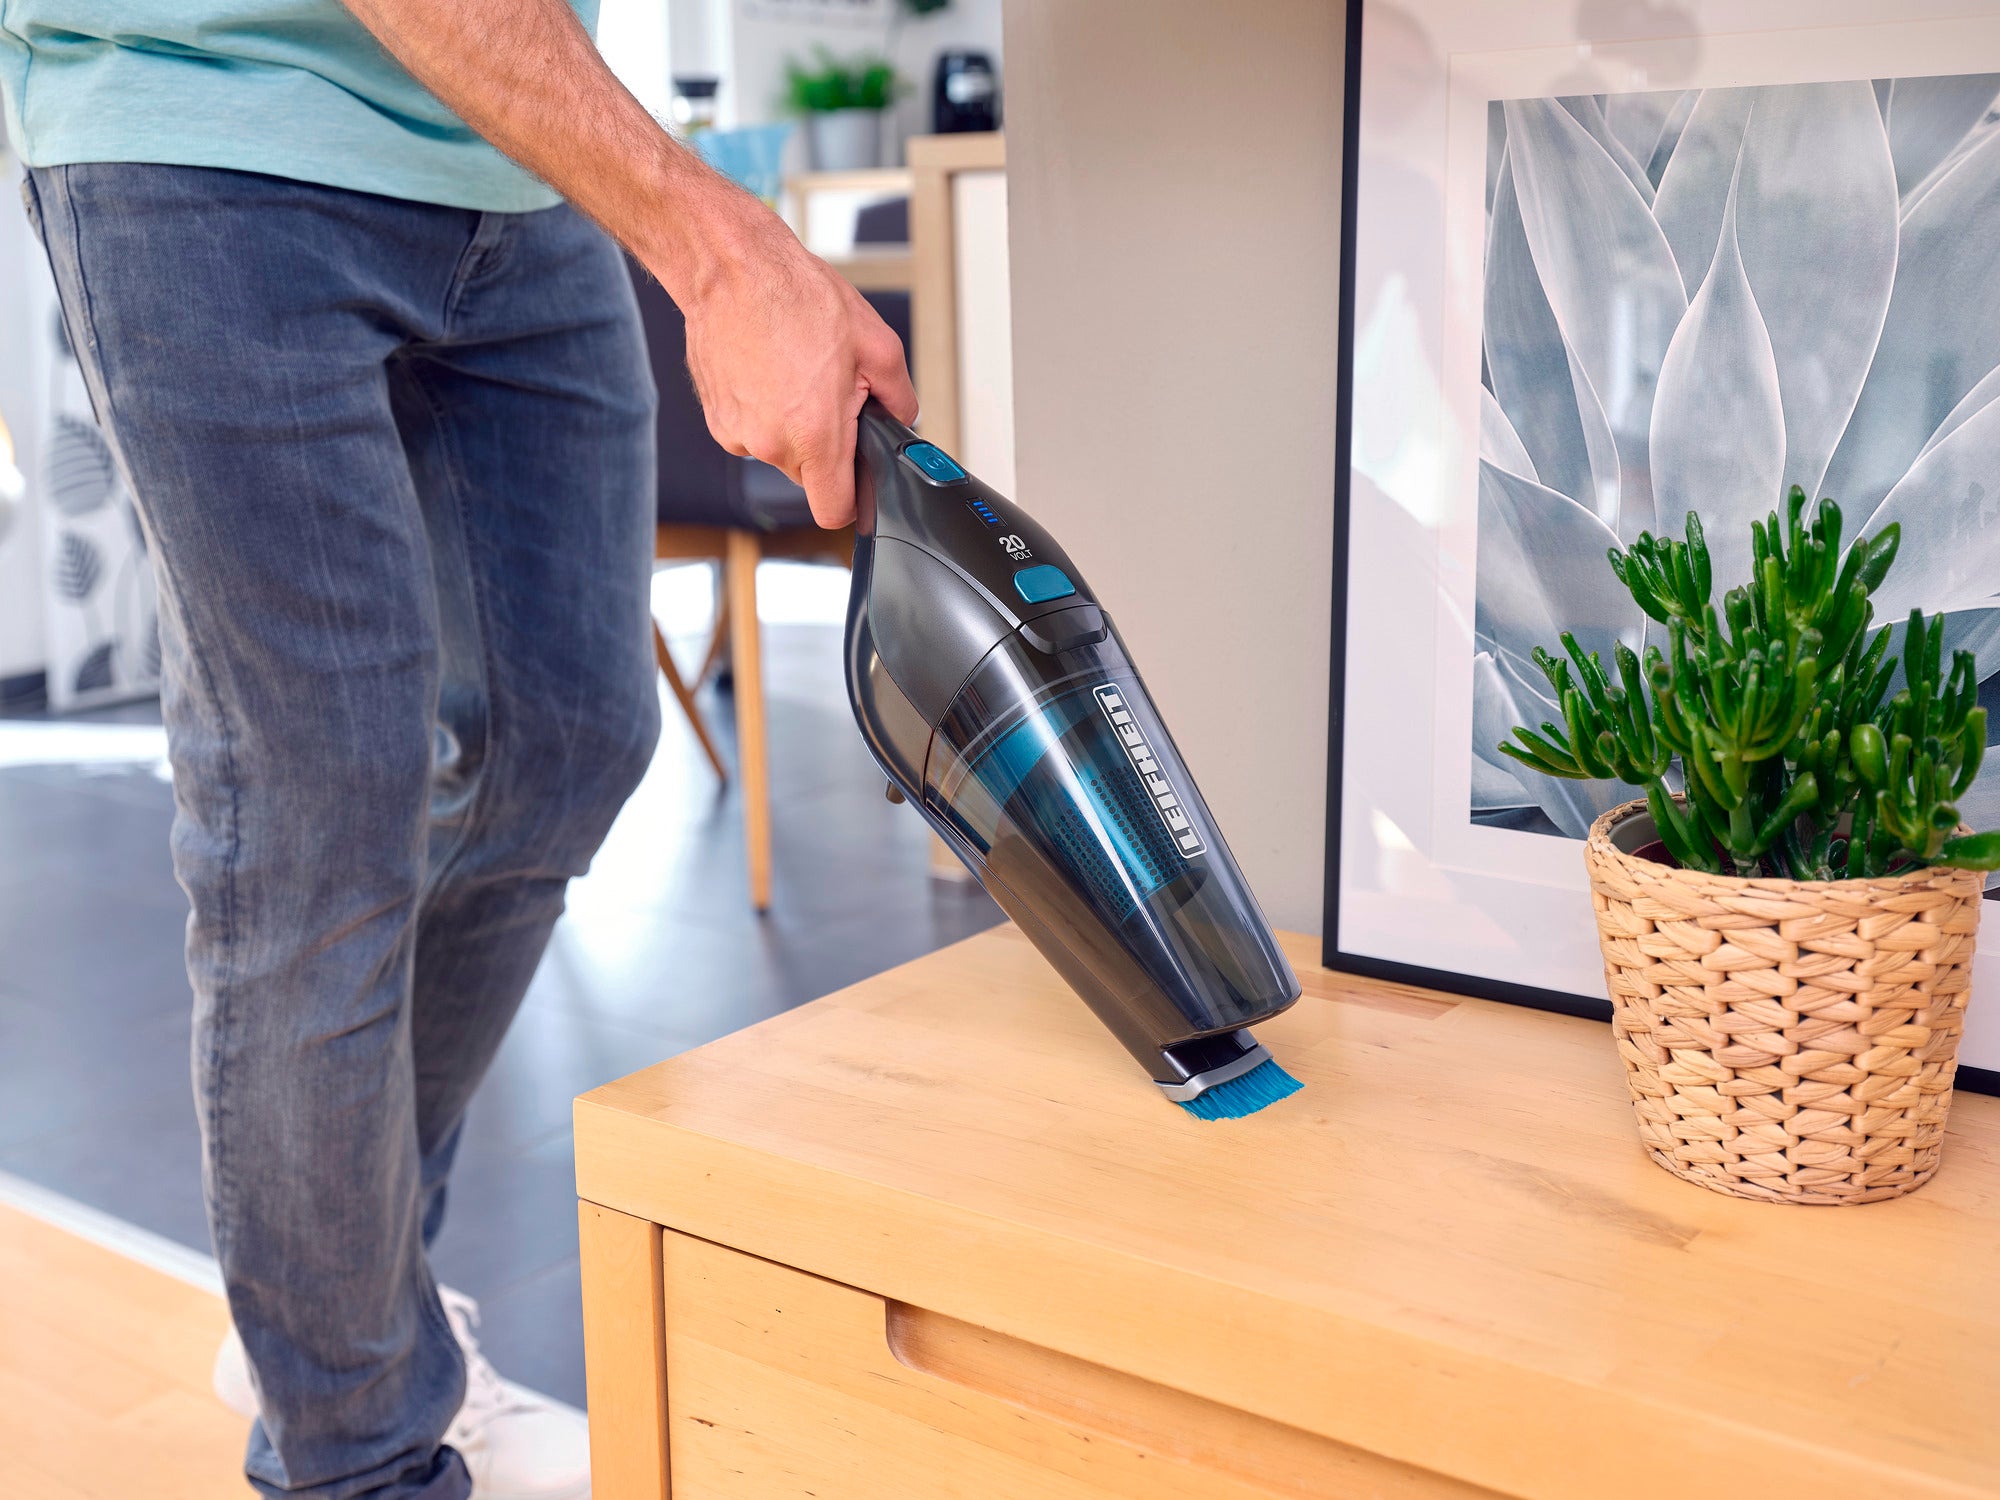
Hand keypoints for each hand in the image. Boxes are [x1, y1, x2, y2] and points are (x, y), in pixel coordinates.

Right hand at [677, 202, 917, 527]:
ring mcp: (737, 433)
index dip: (853, 500)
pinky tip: (770, 370)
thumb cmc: (795, 296)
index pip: (834, 511)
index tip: (858, 479)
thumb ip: (900, 398)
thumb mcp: (876, 344)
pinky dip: (764, 410)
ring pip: (781, 451)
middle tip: (831, 393)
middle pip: (810, 477)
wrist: (732, 267)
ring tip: (797, 371)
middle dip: (827, 444)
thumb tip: (905, 418)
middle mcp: (770, 442)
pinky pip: (753, 431)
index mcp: (814, 434)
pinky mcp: (717, 419)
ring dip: (794, 424)